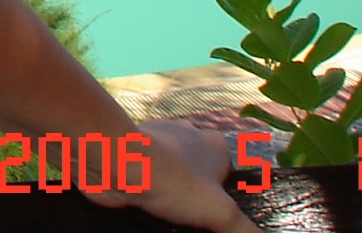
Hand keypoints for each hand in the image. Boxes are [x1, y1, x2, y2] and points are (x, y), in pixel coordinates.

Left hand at [82, 119, 261, 232]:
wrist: (116, 163)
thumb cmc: (174, 180)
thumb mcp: (221, 212)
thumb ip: (244, 230)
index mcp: (214, 145)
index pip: (229, 172)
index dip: (226, 197)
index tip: (221, 219)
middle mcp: (187, 138)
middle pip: (198, 174)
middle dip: (196, 198)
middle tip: (196, 224)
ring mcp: (156, 146)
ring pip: (169, 176)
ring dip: (169, 197)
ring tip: (171, 222)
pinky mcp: (132, 157)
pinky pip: (144, 178)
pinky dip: (145, 195)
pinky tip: (147, 214)